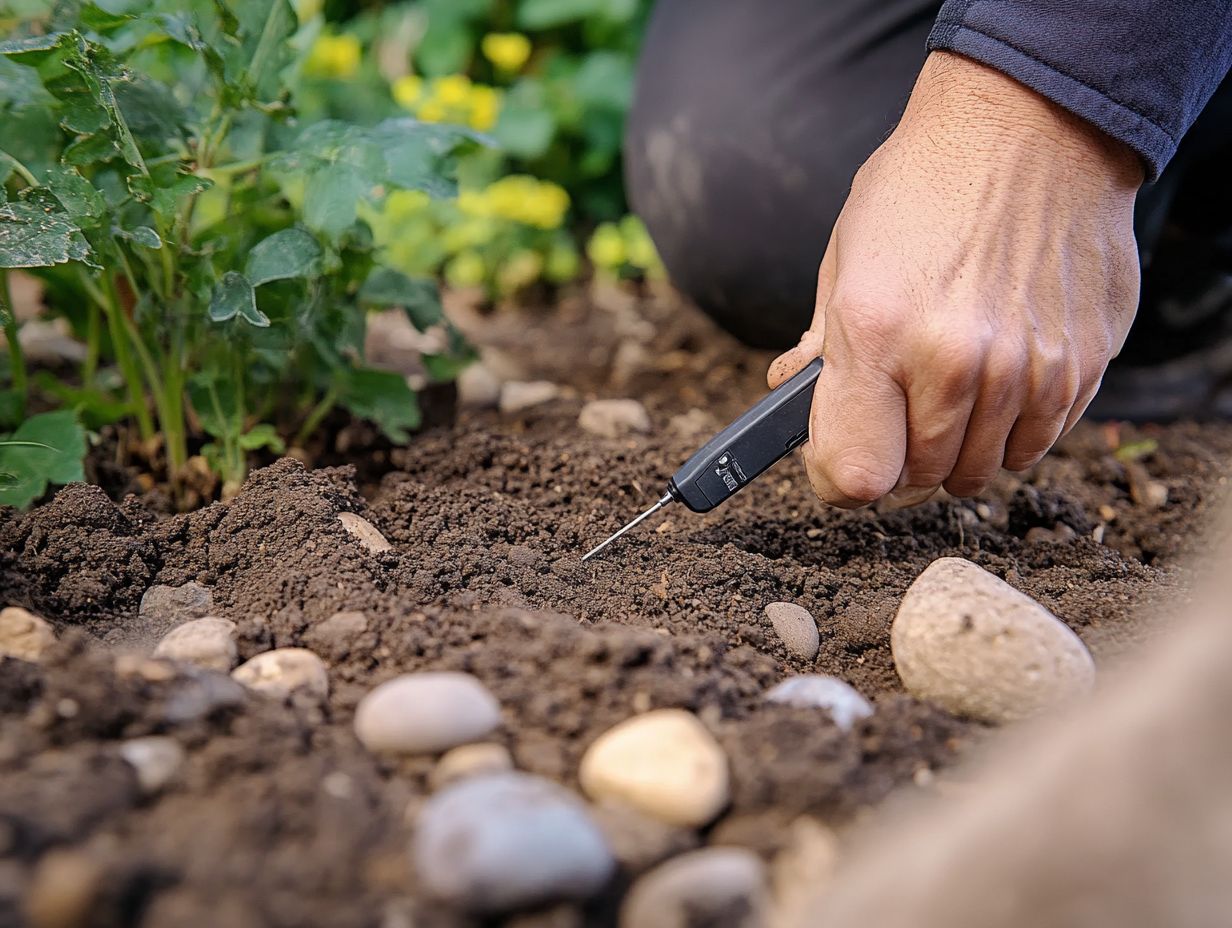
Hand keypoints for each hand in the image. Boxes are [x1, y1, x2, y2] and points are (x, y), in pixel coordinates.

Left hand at [769, 51, 1142, 507]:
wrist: (1033, 121)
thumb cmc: (925, 184)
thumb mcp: (846, 255)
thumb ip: (823, 343)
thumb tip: (792, 394)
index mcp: (876, 332)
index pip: (854, 476)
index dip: (839, 482)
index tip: (839, 464)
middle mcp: (952, 360)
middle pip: (919, 481)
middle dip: (898, 463)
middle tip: (896, 420)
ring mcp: (1025, 367)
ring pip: (982, 471)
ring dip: (958, 451)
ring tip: (949, 393)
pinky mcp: (1081, 363)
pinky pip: (1038, 442)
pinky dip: (1013, 431)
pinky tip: (1000, 383)